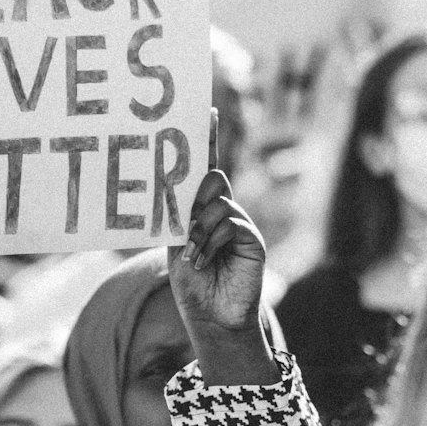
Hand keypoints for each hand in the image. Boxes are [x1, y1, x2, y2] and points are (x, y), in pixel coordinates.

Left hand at [169, 111, 277, 384]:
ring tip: (193, 258)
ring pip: (218, 203)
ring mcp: (239, 222)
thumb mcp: (175, 245)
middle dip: (194, 198)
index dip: (206, 140)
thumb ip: (179, 215)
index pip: (204, 168)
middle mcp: (223, 210)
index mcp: (202, 208)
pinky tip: (205, 261)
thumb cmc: (191, 283)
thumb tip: (183, 187)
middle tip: (185, 229)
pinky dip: (212, 242)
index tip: (205, 110)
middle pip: (210, 180)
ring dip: (198, 233)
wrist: (210, 316)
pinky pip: (229, 222)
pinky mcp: (252, 238)